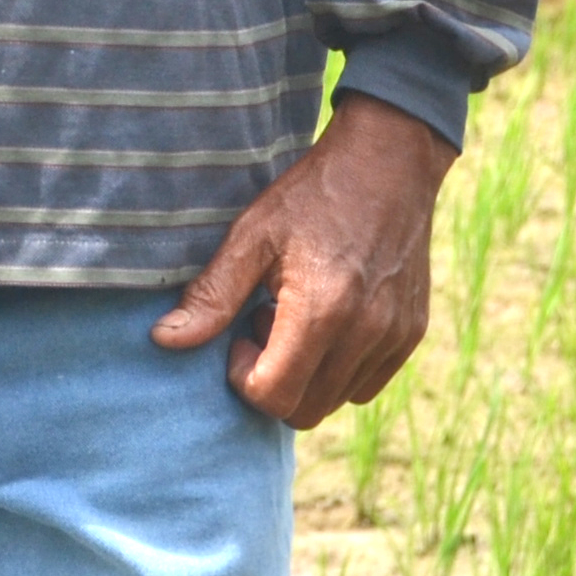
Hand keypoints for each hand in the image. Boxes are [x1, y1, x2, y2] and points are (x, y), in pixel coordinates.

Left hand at [152, 93, 459, 426]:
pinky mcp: (412, 334)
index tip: (239, 333)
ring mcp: (395, 337)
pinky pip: (368, 383)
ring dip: (307, 374)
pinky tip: (328, 319)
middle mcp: (366, 333)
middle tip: (263, 323)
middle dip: (273, 381)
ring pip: (337, 400)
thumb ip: (211, 296)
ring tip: (296, 316)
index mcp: (322, 311)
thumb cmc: (311, 195)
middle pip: (306, 410)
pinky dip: (339, 369)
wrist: (387, 164)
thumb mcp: (252, 235)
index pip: (274, 396)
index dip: (244, 377)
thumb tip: (164, 340)